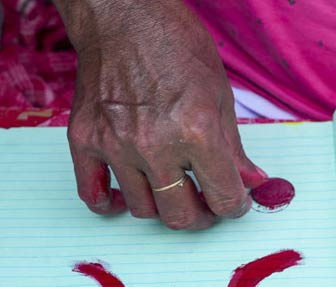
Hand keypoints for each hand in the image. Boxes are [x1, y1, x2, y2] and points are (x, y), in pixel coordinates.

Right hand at [54, 0, 266, 228]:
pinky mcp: (84, 140)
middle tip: (205, 206)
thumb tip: (252, 183)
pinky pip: (93, 194)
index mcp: (197, 132)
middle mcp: (155, 145)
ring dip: (161, 207)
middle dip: (201, 217)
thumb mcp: (220, 94)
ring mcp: (116, 145)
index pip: (223, 198)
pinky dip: (110, 203)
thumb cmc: (176, 45)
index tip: (234, 203)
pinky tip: (126, 196)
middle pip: (180, 215)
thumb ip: (234, 148)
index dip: (234, 207)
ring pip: (143, 209)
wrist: (123, 14)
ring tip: (171, 190)